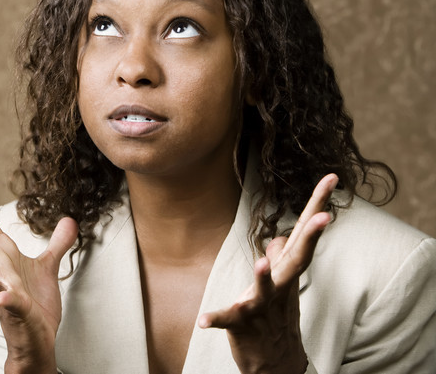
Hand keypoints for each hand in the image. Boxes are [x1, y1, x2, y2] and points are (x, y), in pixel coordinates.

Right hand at [0, 162, 77, 373]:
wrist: (38, 342)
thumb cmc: (36, 305)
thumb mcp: (48, 267)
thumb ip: (56, 243)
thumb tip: (69, 219)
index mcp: (0, 252)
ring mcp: (0, 287)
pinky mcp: (16, 309)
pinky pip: (11, 302)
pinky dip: (7, 299)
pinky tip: (2, 296)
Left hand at [198, 174, 337, 373]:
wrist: (273, 362)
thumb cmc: (274, 315)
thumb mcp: (280, 283)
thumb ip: (281, 258)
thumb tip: (279, 238)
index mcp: (288, 272)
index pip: (305, 235)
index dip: (318, 205)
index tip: (332, 178)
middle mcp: (280, 287)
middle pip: (298, 259)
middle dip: (311, 237)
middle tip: (326, 216)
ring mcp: (261, 306)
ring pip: (264, 290)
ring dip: (264, 278)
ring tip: (261, 263)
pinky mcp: (241, 324)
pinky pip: (227, 320)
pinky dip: (215, 319)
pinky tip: (202, 320)